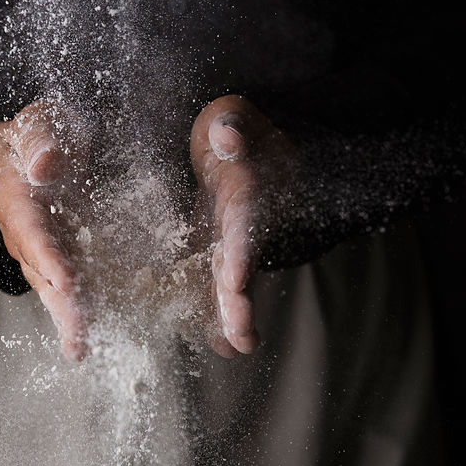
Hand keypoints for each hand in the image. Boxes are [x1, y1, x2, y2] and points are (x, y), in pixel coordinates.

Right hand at [0, 101, 89, 360]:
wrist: (25, 149)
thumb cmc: (35, 135)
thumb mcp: (38, 124)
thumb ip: (41, 140)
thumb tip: (44, 167)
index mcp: (18, 203)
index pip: (34, 236)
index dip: (51, 261)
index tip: (69, 285)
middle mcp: (27, 237)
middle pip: (44, 277)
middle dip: (62, 310)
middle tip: (77, 343)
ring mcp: (43, 254)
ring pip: (56, 291)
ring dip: (70, 321)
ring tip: (81, 349)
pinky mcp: (61, 262)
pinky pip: (73, 289)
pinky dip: (84, 312)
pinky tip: (98, 335)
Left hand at [190, 95, 297, 357]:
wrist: (241, 147)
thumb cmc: (235, 130)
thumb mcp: (234, 116)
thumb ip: (231, 124)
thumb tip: (225, 136)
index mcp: (247, 191)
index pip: (244, 222)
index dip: (241, 249)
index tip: (236, 278)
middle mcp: (245, 226)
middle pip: (244, 266)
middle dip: (242, 301)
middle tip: (242, 336)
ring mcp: (234, 245)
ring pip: (236, 286)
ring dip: (234, 318)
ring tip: (235, 348)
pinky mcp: (218, 256)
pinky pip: (217, 290)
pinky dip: (218, 317)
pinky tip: (220, 345)